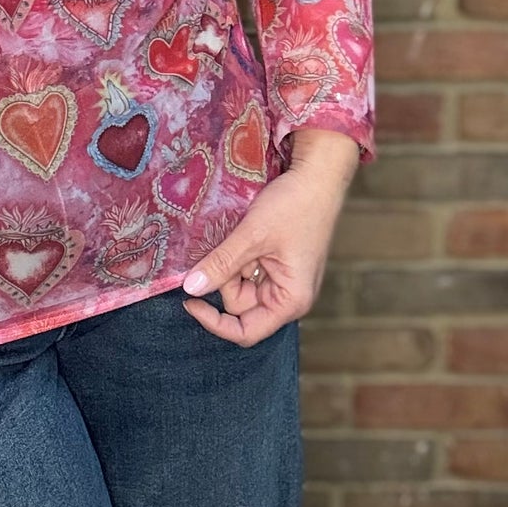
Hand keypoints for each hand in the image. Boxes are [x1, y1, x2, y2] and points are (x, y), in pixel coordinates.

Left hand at [181, 139, 356, 345]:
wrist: (318, 175)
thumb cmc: (295, 206)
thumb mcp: (252, 235)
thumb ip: (222, 264)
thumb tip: (191, 288)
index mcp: (291, 301)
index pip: (246, 331)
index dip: (214, 322)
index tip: (189, 299)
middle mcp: (288, 296)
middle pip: (241, 305)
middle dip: (226, 278)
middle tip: (227, 245)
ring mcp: (283, 279)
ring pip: (240, 284)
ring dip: (230, 263)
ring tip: (239, 233)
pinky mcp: (277, 262)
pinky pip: (248, 268)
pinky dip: (238, 254)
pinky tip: (241, 233)